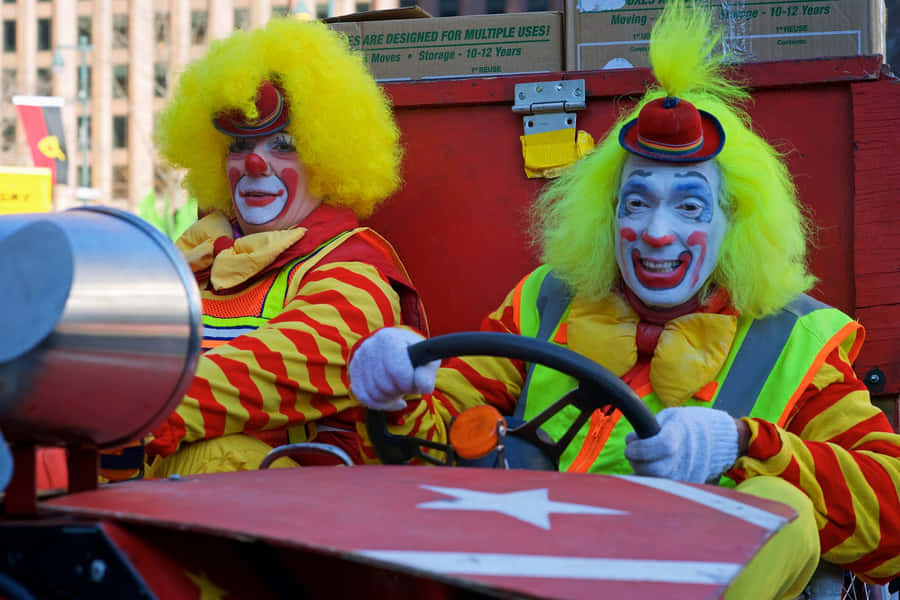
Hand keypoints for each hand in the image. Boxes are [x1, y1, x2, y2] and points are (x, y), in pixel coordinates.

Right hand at [349, 327, 439, 411]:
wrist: (394, 347)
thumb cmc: (413, 355)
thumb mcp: (426, 359)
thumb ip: (427, 373)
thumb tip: (423, 387)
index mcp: (390, 339)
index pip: (397, 371)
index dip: (408, 384)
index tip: (412, 382)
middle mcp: (370, 345)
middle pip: (384, 384)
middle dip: (399, 391)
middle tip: (405, 387)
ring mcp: (359, 358)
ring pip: (373, 393)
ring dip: (389, 398)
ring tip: (398, 390)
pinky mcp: (353, 371)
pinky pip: (362, 397)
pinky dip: (378, 404)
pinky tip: (388, 399)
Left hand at [624, 406, 738, 483]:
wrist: (717, 440)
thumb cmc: (688, 424)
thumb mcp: (670, 415)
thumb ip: (650, 426)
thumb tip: (632, 441)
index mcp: (681, 433)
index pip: (662, 445)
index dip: (641, 448)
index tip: (630, 445)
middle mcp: (686, 456)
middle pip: (656, 469)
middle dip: (636, 461)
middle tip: (631, 452)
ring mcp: (688, 473)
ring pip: (657, 481)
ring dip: (641, 471)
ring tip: (641, 458)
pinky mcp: (687, 484)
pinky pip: (663, 486)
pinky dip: (651, 478)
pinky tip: (649, 467)